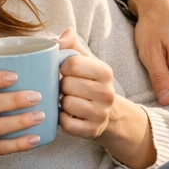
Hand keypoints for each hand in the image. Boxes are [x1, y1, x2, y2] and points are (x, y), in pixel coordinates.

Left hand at [57, 29, 153, 168]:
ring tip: (67, 100)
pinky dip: (62, 118)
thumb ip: (72, 45)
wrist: (107, 114)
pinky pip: (66, 123)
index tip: (64, 71)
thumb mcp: (85, 61)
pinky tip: (67, 114)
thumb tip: (60, 37)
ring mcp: (101, 114)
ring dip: (62, 102)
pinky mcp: (92, 131)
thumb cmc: (90, 82)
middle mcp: (107, 93)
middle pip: (67, 84)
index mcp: (105, 72)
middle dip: (62, 86)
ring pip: (67, 104)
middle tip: (66, 88)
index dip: (61, 67)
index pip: (72, 64)